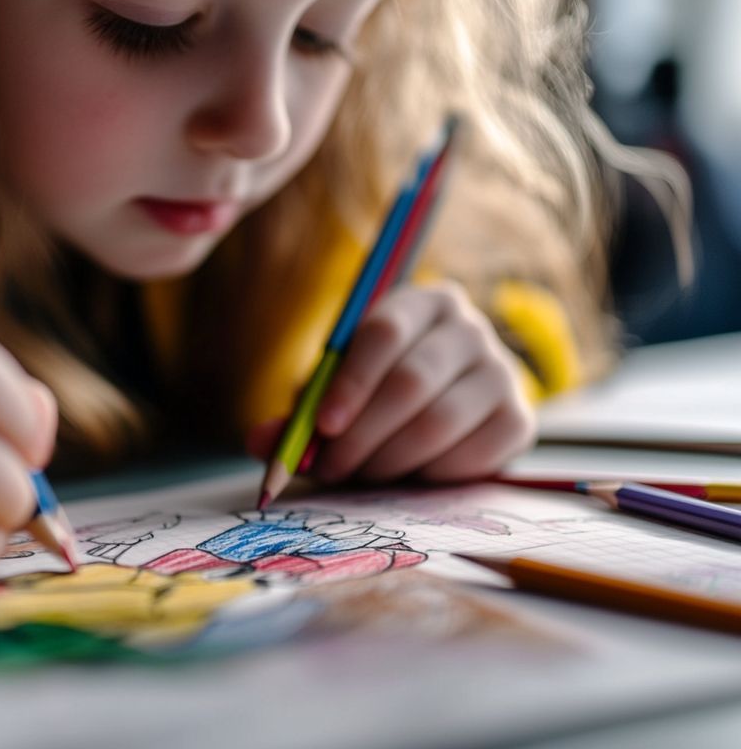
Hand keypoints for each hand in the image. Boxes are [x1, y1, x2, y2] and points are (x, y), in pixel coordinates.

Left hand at [248, 282, 534, 482]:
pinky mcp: (519, 419)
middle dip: (363, 433)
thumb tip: (261, 443)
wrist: (449, 408)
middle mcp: (468, 328)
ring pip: (439, 422)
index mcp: (420, 303)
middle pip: (411, 380)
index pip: (384, 332)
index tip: (322, 426)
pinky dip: (431, 474)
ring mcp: (501, 372)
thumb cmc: (379, 393)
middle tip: (332, 466)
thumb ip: (301, 415)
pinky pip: (473, 454)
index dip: (350, 382)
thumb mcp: (338, 392)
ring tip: (363, 474)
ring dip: (390, 459)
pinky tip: (409, 476)